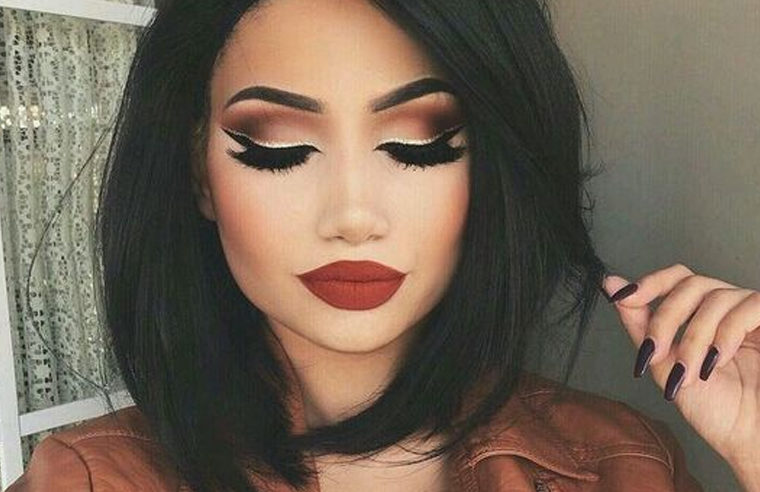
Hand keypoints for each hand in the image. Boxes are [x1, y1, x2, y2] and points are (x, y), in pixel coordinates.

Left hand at [602, 264, 759, 482]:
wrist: (750, 439)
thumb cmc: (714, 407)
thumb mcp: (664, 362)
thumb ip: (640, 323)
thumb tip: (610, 284)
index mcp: (703, 312)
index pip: (676, 278)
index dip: (650, 282)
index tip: (623, 297)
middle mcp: (728, 306)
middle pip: (690, 284)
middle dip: (665, 319)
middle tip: (655, 353)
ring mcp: (751, 312)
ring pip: (715, 298)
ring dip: (693, 338)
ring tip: (690, 372)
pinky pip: (748, 308)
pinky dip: (726, 334)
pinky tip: (717, 361)